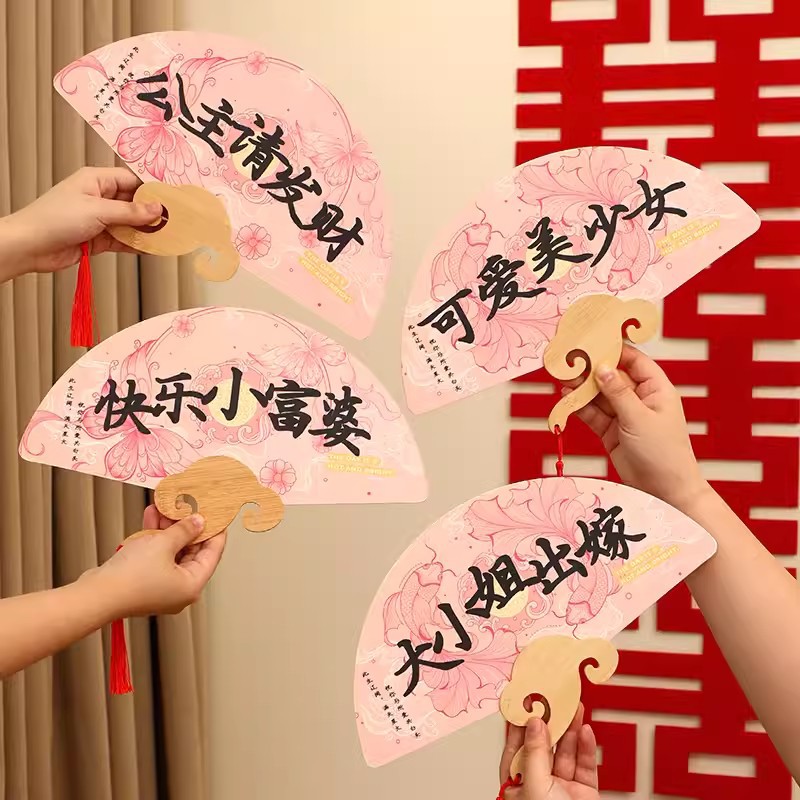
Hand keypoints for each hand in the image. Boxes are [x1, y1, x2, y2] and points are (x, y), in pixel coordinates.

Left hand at [0, 167, 161, 277]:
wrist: (30, 246)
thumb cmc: (55, 219)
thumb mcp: (98, 210)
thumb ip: (130, 212)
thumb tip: (157, 209)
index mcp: (96, 180)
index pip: (131, 181)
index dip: (151, 190)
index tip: (172, 200)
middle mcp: (98, 197)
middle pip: (133, 203)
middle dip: (152, 213)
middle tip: (174, 221)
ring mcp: (99, 219)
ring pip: (130, 223)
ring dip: (146, 231)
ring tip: (168, 236)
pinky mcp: (97, 239)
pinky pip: (123, 240)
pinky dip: (136, 245)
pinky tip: (152, 249)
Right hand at [87, 505, 226, 617]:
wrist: (95, 594)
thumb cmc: (131, 576)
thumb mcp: (163, 544)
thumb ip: (184, 530)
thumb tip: (199, 522)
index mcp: (192, 585)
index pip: (213, 552)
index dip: (216, 530)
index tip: (216, 512)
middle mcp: (180, 589)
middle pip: (192, 550)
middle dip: (187, 525)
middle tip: (188, 504)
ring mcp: (162, 586)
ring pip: (172, 550)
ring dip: (168, 527)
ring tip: (166, 505)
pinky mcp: (145, 581)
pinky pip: (157, 555)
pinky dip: (155, 538)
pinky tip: (151, 516)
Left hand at [500, 706, 599, 799]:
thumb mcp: (535, 785)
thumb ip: (535, 753)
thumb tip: (534, 725)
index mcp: (518, 787)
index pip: (516, 750)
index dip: (521, 727)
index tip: (525, 705)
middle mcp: (540, 785)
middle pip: (544, 747)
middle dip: (550, 724)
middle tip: (554, 702)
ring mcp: (563, 788)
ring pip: (566, 753)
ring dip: (571, 730)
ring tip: (574, 709)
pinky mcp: (584, 791)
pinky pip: (585, 765)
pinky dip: (586, 747)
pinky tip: (585, 732)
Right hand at [563, 345, 709, 511]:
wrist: (664, 491)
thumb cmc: (665, 454)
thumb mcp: (640, 419)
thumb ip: (618, 393)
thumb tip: (603, 368)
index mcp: (656, 390)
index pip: (634, 360)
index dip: (614, 349)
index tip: (594, 339)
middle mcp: (640, 399)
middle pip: (612, 377)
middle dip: (591, 368)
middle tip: (570, 359)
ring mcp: (624, 416)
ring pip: (599, 396)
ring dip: (582, 388)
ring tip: (563, 377)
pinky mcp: (611, 432)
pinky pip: (593, 414)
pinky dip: (580, 407)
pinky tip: (567, 397)